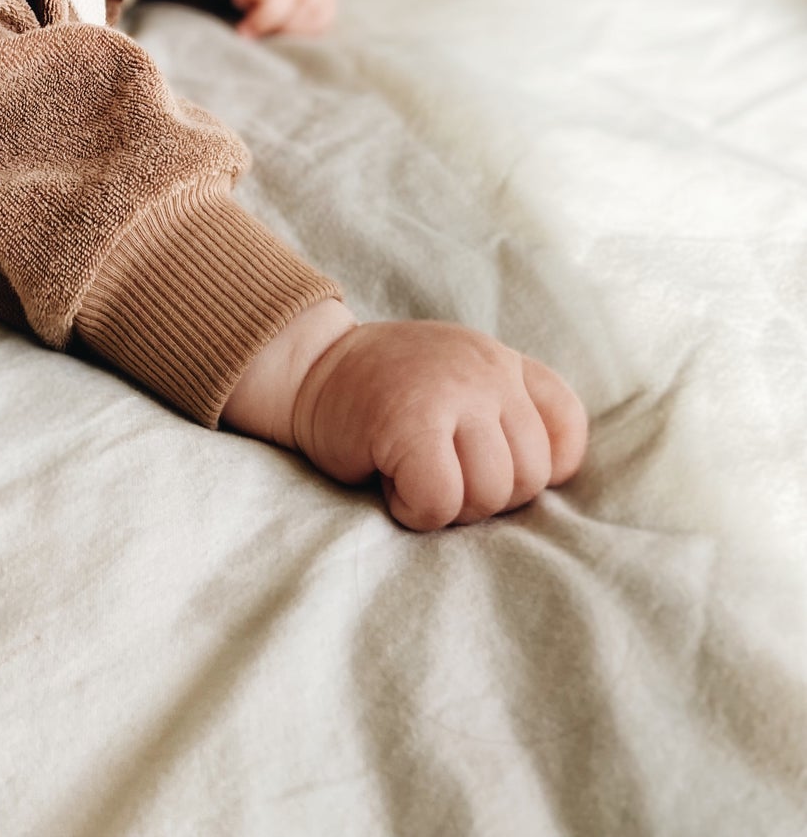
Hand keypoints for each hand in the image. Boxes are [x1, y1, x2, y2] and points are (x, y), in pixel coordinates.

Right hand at [293, 319, 588, 530]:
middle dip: (484, 495)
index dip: (539, 467)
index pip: (567, 425)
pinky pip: (440, 501)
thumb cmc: (385, 395)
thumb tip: (549, 482)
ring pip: (489, 495)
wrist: (307, 370)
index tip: (487, 465)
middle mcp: (486, 371)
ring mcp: (451, 393)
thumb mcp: (460, 382)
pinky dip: (414, 511)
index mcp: (502, 363)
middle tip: (436, 472)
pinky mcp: (409, 422)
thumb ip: (505, 412)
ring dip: (448, 505)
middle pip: (529, 478)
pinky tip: (391, 483)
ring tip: (411, 472)